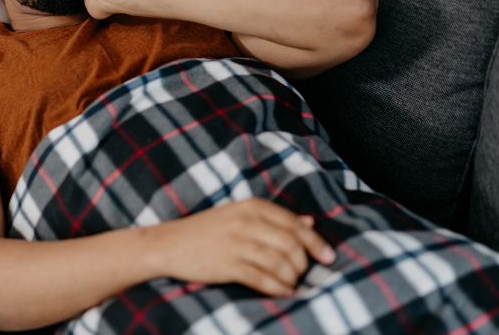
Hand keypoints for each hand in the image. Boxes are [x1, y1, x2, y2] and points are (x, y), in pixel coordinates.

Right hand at [147, 198, 334, 296]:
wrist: (169, 243)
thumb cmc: (208, 230)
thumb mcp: (240, 215)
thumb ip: (275, 218)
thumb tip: (309, 222)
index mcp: (251, 206)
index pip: (294, 224)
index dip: (316, 243)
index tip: (329, 257)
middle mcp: (245, 222)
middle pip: (291, 244)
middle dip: (304, 263)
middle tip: (303, 274)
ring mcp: (235, 243)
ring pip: (279, 262)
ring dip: (292, 278)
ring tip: (292, 284)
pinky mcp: (226, 264)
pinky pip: (261, 278)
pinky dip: (277, 288)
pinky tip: (283, 293)